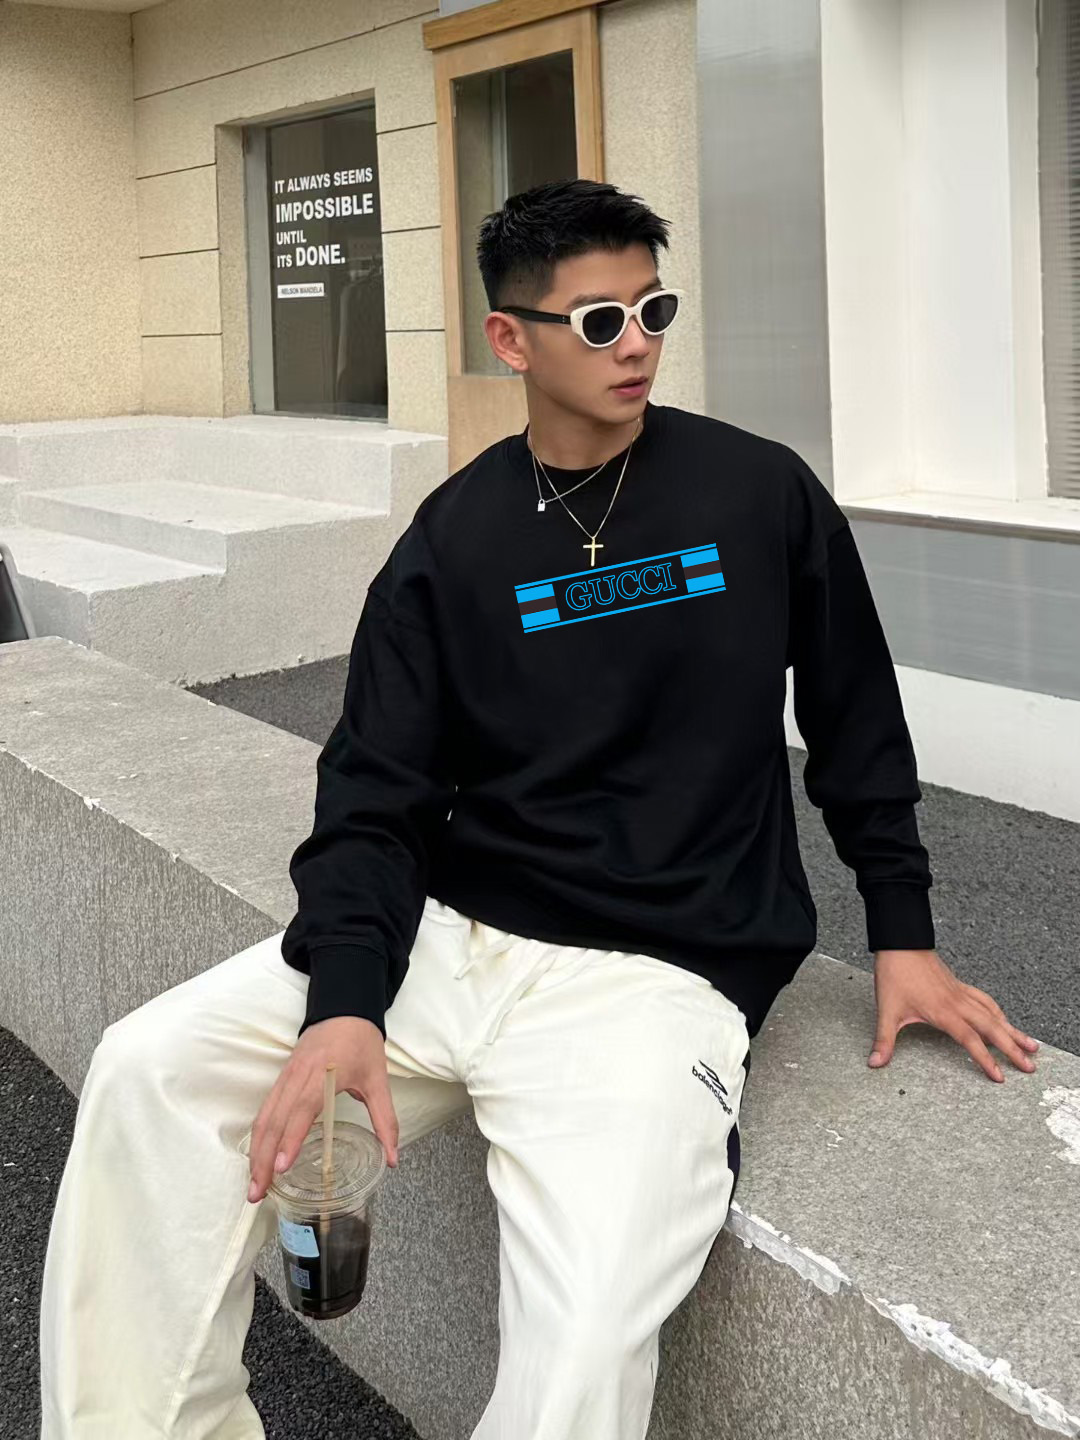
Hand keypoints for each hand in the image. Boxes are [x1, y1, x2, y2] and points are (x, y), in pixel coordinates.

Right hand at [247, 1015, 399, 1203]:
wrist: (344, 1008)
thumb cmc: (362, 1043)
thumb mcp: (379, 1080)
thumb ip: (385, 1120)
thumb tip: (393, 1159)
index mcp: (322, 1075)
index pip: (301, 1111)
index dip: (290, 1140)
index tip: (281, 1167)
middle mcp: (297, 1078)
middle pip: (273, 1122)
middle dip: (262, 1160)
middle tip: (258, 1193)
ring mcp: (285, 1077)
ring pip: (264, 1119)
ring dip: (255, 1152)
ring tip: (254, 1185)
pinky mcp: (281, 1078)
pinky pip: (265, 1110)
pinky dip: (258, 1137)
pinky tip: (257, 1158)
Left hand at [868, 949, 1039, 1082]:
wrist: (900, 943)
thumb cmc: (895, 974)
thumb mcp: (886, 1010)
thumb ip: (884, 1040)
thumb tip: (875, 1062)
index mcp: (943, 1012)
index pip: (970, 1040)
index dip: (985, 1060)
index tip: (999, 1077)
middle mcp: (957, 1003)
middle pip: (992, 1028)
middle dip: (1013, 1048)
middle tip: (1030, 1065)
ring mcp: (960, 993)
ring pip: (994, 1014)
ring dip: (1012, 1030)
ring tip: (1031, 1045)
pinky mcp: (959, 986)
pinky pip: (985, 1001)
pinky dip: (998, 1012)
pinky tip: (1004, 1019)